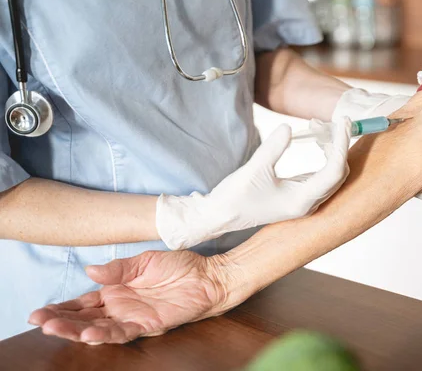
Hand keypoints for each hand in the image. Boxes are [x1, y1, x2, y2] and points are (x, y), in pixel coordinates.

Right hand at [28, 251, 232, 343]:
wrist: (208, 275)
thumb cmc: (179, 266)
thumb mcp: (144, 261)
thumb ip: (117, 269)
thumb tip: (89, 271)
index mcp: (116, 291)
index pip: (82, 302)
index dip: (61, 308)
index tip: (39, 311)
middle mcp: (120, 307)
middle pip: (84, 318)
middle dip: (60, 321)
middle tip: (39, 322)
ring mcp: (133, 317)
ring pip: (98, 328)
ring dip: (76, 330)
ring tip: (54, 328)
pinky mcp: (148, 325)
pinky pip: (123, 333)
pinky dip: (105, 335)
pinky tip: (88, 335)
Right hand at [156, 121, 351, 249]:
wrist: (220, 216)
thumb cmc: (235, 197)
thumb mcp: (254, 169)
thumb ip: (273, 148)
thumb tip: (288, 127)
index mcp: (301, 201)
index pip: (334, 170)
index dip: (341, 144)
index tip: (343, 121)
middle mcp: (308, 204)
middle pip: (339, 173)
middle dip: (339, 145)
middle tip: (331, 121)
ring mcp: (304, 202)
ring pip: (333, 174)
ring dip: (332, 150)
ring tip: (320, 127)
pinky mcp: (298, 197)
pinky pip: (322, 176)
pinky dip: (325, 157)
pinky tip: (318, 141)